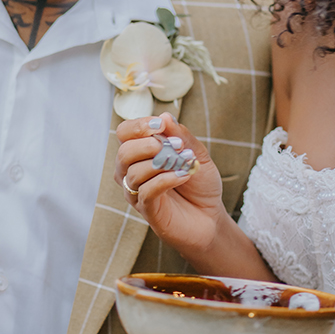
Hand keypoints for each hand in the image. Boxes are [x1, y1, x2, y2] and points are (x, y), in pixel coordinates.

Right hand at [115, 113, 226, 260]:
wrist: (211, 217)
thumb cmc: (200, 185)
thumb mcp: (197, 155)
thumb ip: (182, 136)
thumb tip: (164, 116)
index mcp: (140, 154)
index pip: (124, 133)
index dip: (138, 126)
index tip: (161, 124)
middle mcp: (132, 172)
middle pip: (123, 152)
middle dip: (147, 145)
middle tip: (174, 146)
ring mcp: (137, 192)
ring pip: (133, 173)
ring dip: (160, 163)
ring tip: (184, 163)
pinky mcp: (147, 210)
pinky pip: (146, 191)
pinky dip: (165, 180)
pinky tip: (183, 176)